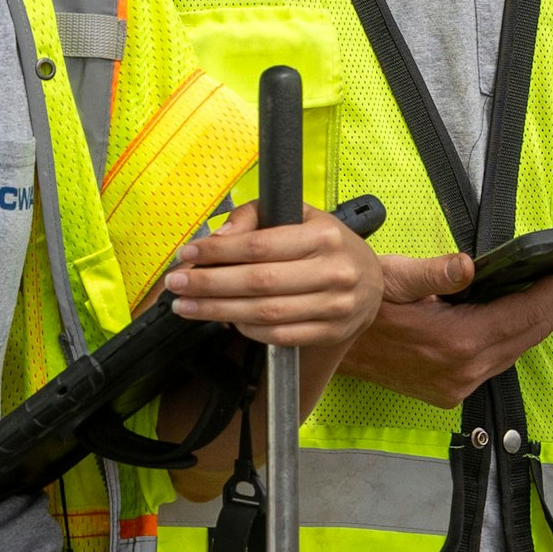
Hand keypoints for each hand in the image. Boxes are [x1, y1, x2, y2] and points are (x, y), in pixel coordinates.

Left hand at [162, 202, 384, 354]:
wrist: (375, 282)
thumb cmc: (328, 244)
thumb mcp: (299, 215)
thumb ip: (255, 217)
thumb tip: (218, 236)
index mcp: (324, 236)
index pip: (259, 245)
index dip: (218, 251)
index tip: (188, 254)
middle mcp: (333, 271)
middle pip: (258, 282)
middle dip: (209, 284)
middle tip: (177, 284)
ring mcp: (335, 306)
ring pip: (265, 313)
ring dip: (218, 311)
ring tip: (188, 305)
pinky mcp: (331, 332)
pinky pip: (279, 336)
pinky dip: (247, 330)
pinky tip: (225, 320)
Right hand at [344, 256, 552, 406]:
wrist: (330, 346)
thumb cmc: (361, 307)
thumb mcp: (392, 278)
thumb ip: (435, 272)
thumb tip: (470, 265)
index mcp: (455, 342)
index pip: (523, 314)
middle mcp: (462, 371)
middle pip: (527, 335)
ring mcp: (456, 385)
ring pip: (514, 351)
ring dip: (541, 322)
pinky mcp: (448, 391)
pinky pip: (496, 362)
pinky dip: (516, 338)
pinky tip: (526, 318)